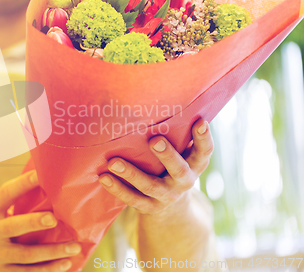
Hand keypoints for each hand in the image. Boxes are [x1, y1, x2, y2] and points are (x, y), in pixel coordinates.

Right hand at [0, 170, 80, 271]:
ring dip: (52, 252)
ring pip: (26, 256)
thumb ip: (12, 198)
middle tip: (54, 218)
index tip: (40, 175)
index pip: (5, 194)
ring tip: (74, 247)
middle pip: (13, 227)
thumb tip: (45, 179)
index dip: (22, 184)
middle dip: (34, 222)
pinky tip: (66, 264)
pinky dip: (49, 270)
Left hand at [98, 119, 212, 214]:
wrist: (172, 207)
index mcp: (195, 165)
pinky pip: (132, 199)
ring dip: (131, 173)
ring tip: (113, 162)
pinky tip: (103, 177)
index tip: (200, 121)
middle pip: (178, 169)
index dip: (204, 138)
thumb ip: (178, 134)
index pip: (204, 152)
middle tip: (154, 140)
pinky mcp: (149, 207)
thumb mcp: (182, 153)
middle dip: (167, 155)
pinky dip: (117, 188)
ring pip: (149, 185)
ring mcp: (166, 196)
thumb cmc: (173, 165)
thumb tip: (165, 100)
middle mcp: (184, 181)